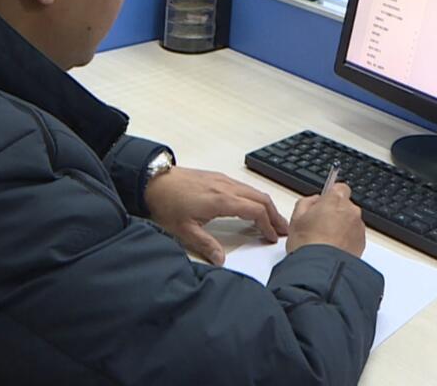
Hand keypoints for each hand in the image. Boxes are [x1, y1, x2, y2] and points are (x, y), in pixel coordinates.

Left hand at [145, 167, 289, 265]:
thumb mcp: (184, 230)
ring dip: (266, 205)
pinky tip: (252, 208)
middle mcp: (226, 187)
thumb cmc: (166, 203)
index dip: (268, 225)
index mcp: (222, 200)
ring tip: (272, 221)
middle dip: (275, 215)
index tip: (272, 238)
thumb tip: (221, 260)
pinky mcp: (217, 177)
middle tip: (284, 230)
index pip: (256, 211)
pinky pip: (243, 187)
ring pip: (253, 191)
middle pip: (261, 198)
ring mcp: (222, 179)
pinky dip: (254, 198)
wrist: (152, 180)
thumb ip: (206, 245)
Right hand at [285, 183, 365, 257]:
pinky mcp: (362, 243)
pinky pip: (354, 236)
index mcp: (335, 200)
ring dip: (342, 227)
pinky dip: (347, 240)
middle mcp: (351, 211)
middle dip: (336, 213)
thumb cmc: (307, 244)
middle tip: (320, 226)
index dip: (331, 196)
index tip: (324, 204)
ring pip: (351, 222)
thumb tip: (314, 201)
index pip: (340, 188)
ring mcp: (358, 227)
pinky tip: (333, 249)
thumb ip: (306, 203)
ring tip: (326, 241)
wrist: (321, 269)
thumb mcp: (296, 218)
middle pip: (345, 206)